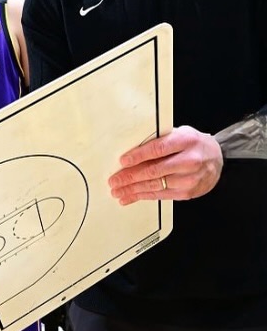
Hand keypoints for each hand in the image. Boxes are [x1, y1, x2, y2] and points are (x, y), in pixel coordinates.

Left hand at [108, 125, 222, 204]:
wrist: (218, 158)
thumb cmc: (192, 144)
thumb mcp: (179, 134)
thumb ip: (159, 139)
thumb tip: (130, 148)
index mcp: (185, 141)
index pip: (158, 149)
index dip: (139, 156)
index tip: (122, 161)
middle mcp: (189, 161)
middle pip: (155, 170)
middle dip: (130, 177)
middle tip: (114, 180)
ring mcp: (190, 179)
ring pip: (156, 185)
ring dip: (133, 190)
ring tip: (117, 191)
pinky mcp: (188, 193)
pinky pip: (161, 195)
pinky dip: (143, 196)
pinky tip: (131, 197)